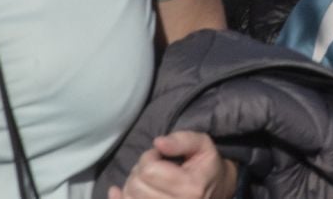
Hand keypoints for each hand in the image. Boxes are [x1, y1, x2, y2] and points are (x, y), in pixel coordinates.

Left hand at [107, 132, 235, 198]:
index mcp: (190, 188)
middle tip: (152, 167)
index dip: (149, 156)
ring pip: (129, 198)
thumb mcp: (203, 146)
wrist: (215, 192)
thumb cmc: (206, 167)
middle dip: (139, 171)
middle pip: (136, 186)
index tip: (159, 155)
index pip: (149, 170)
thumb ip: (183, 140)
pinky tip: (117, 191)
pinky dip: (118, 198)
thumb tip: (158, 143)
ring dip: (131, 184)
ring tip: (146, 179)